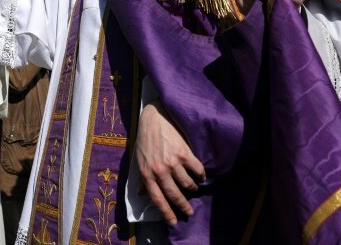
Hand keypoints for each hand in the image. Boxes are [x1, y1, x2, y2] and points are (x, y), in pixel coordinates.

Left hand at [135, 100, 204, 225]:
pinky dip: (200, 175)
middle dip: (183, 206)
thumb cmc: (145, 140)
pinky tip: (200, 175)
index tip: (173, 222)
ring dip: (192, 188)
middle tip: (189, 212)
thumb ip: (142, 178)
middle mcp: (159, 170)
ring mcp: (172, 162)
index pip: (157, 199)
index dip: (166, 212)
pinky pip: (197, 170)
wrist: (154, 118)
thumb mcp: (139, 159)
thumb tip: (142, 194)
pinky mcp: (184, 153)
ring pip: (187, 184)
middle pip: (174, 195)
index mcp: (147, 173)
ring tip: (193, 188)